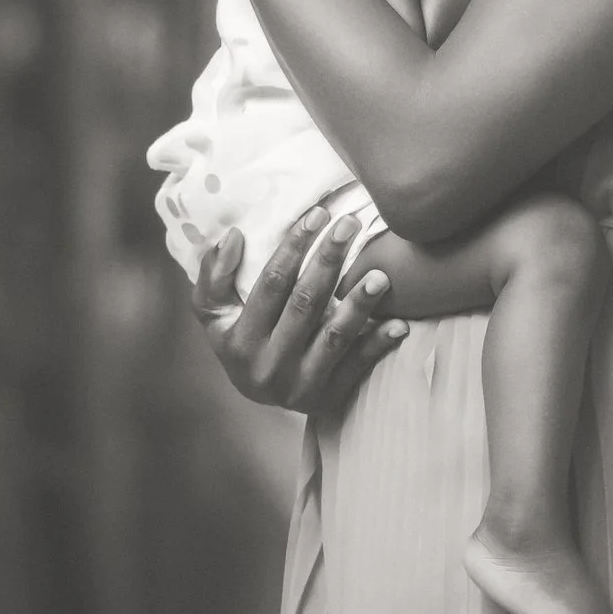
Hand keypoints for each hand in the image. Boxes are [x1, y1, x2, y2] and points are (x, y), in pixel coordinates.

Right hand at [194, 207, 406, 414]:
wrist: (261, 397)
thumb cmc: (241, 340)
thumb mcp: (215, 315)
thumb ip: (214, 277)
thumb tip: (232, 236)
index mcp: (240, 341)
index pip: (271, 285)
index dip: (293, 248)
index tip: (316, 215)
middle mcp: (269, 366)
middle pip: (305, 305)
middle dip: (328, 261)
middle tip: (350, 225)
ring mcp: (301, 385)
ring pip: (334, 338)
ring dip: (359, 305)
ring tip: (381, 275)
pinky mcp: (329, 398)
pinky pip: (357, 368)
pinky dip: (378, 345)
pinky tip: (398, 323)